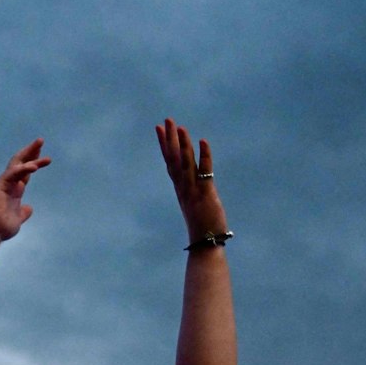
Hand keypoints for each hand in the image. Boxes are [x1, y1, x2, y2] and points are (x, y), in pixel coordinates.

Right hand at [0, 140, 50, 240]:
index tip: (45, 157)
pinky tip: (35, 166)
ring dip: (31, 156)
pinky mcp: (0, 185)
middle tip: (41, 140)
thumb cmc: (1, 228)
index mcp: (12, 190)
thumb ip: (23, 212)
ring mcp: (3, 183)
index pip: (24, 172)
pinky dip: (24, 168)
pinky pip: (13, 173)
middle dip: (30, 151)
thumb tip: (29, 208)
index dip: (33, 162)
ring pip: (17, 164)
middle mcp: (7, 183)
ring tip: (43, 150)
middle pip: (19, 162)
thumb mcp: (18, 218)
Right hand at [156, 119, 228, 244]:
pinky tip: (203, 141)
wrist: (206, 244)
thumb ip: (192, 191)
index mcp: (180, 189)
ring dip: (183, 145)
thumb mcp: (194, 204)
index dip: (164, 144)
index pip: (170, 162)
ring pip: (185, 164)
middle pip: (174, 160)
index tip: (159, 128)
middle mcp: (183, 188)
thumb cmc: (202, 226)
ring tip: (180, 127)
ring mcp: (193, 191)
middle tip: (167, 120)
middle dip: (170, 139)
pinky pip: (204, 172)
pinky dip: (204, 156)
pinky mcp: (206, 195)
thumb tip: (195, 180)